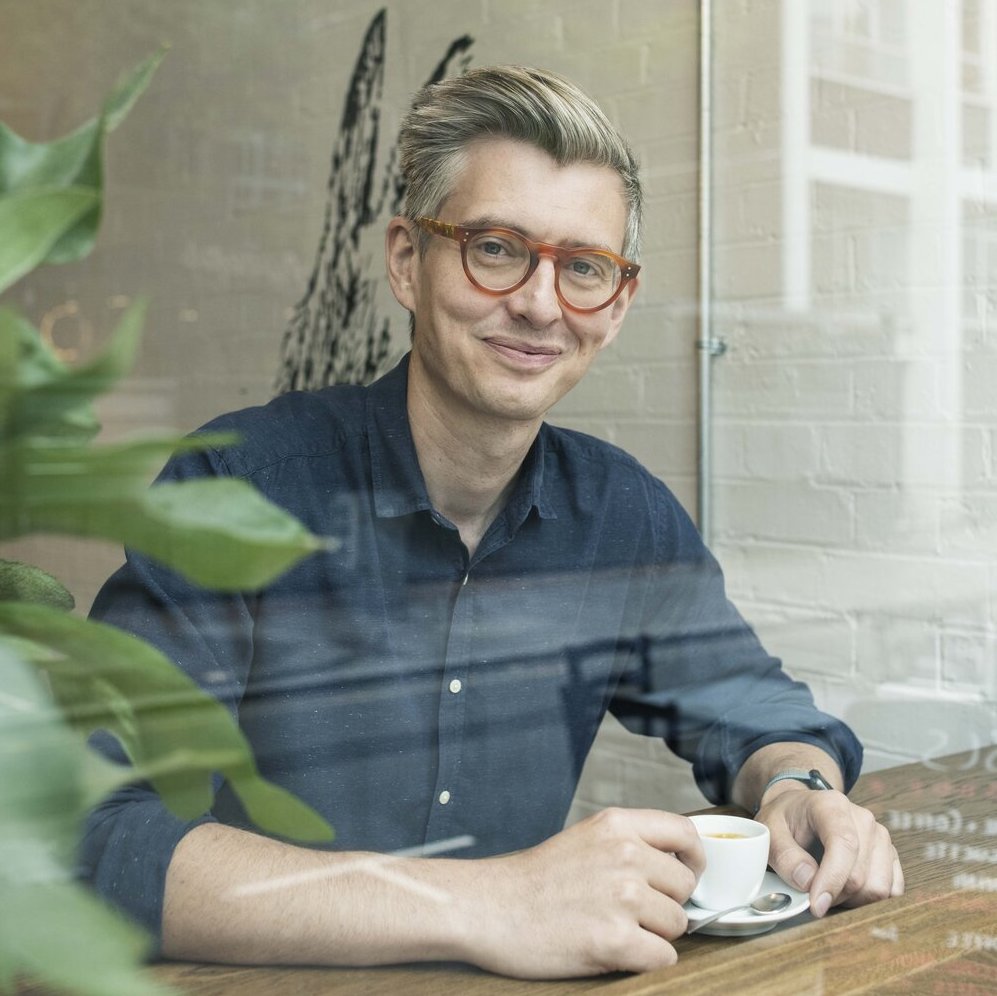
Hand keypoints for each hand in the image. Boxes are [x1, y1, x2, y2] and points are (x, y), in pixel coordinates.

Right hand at [465, 808, 703, 977]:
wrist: (491, 907)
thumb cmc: (535, 878)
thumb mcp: (586, 837)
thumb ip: (630, 842)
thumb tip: (678, 864)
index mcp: (617, 825)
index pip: (685, 833)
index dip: (693, 859)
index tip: (687, 874)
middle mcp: (625, 855)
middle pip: (684, 886)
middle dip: (666, 903)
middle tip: (632, 911)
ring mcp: (621, 897)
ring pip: (677, 925)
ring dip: (654, 934)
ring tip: (615, 929)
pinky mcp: (614, 941)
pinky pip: (663, 958)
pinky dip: (644, 961)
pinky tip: (615, 952)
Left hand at [757, 789, 903, 917]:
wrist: (798, 810)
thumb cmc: (785, 820)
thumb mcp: (770, 831)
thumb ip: (785, 856)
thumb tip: (808, 882)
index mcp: (832, 805)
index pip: (844, 845)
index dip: (832, 880)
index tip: (816, 905)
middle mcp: (863, 819)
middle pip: (861, 874)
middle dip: (835, 895)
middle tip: (813, 894)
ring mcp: (880, 836)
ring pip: (879, 887)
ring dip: (852, 900)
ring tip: (828, 889)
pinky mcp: (889, 855)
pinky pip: (892, 890)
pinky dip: (869, 900)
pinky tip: (847, 891)